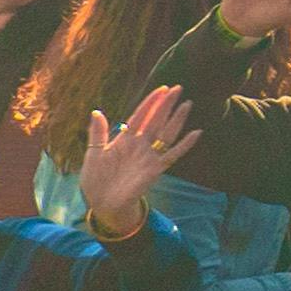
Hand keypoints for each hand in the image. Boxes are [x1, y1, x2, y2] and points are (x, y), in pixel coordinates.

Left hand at [80, 86, 196, 234]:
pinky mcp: (156, 169)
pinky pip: (173, 154)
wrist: (103, 203)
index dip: (151, 102)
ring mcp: (149, 156)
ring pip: (167, 133)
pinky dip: (185, 145)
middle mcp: (140, 145)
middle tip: (178, 88)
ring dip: (177, 119)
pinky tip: (196, 133)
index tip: (162, 89)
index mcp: (125, 139)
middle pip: (156, 120)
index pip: (140, 116)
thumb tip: (96, 111)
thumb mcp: (93, 154)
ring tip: (187, 104)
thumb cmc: (96, 180)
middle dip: (166, 104)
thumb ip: (97, 133)